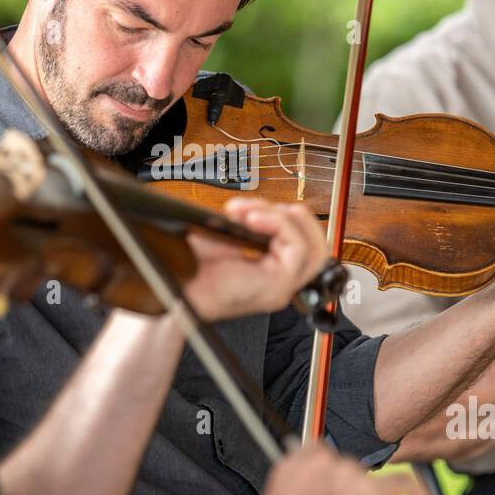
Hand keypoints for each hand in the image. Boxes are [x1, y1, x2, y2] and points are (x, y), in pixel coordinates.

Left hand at [182, 197, 328, 321]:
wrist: (177, 284)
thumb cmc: (192, 266)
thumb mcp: (227, 235)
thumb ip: (249, 223)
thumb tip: (259, 208)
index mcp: (271, 271)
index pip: (303, 241)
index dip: (280, 216)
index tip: (244, 208)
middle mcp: (282, 281)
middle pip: (318, 245)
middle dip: (293, 215)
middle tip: (258, 208)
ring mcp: (283, 286)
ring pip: (315, 247)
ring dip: (286, 219)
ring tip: (255, 213)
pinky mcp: (279, 287)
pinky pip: (298, 248)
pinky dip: (279, 225)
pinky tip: (253, 220)